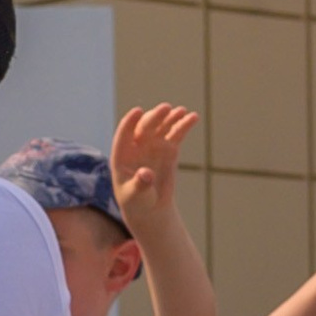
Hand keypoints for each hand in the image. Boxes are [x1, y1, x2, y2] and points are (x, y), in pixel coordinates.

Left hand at [109, 100, 196, 223]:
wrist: (150, 207)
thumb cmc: (136, 202)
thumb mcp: (135, 196)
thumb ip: (140, 184)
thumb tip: (146, 174)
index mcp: (122, 155)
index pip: (123, 134)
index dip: (129, 122)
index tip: (137, 111)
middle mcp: (137, 145)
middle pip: (145, 126)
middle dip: (155, 117)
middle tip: (166, 108)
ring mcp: (153, 145)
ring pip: (161, 126)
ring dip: (170, 117)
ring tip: (181, 111)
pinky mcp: (168, 148)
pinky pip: (176, 134)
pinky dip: (183, 125)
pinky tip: (193, 117)